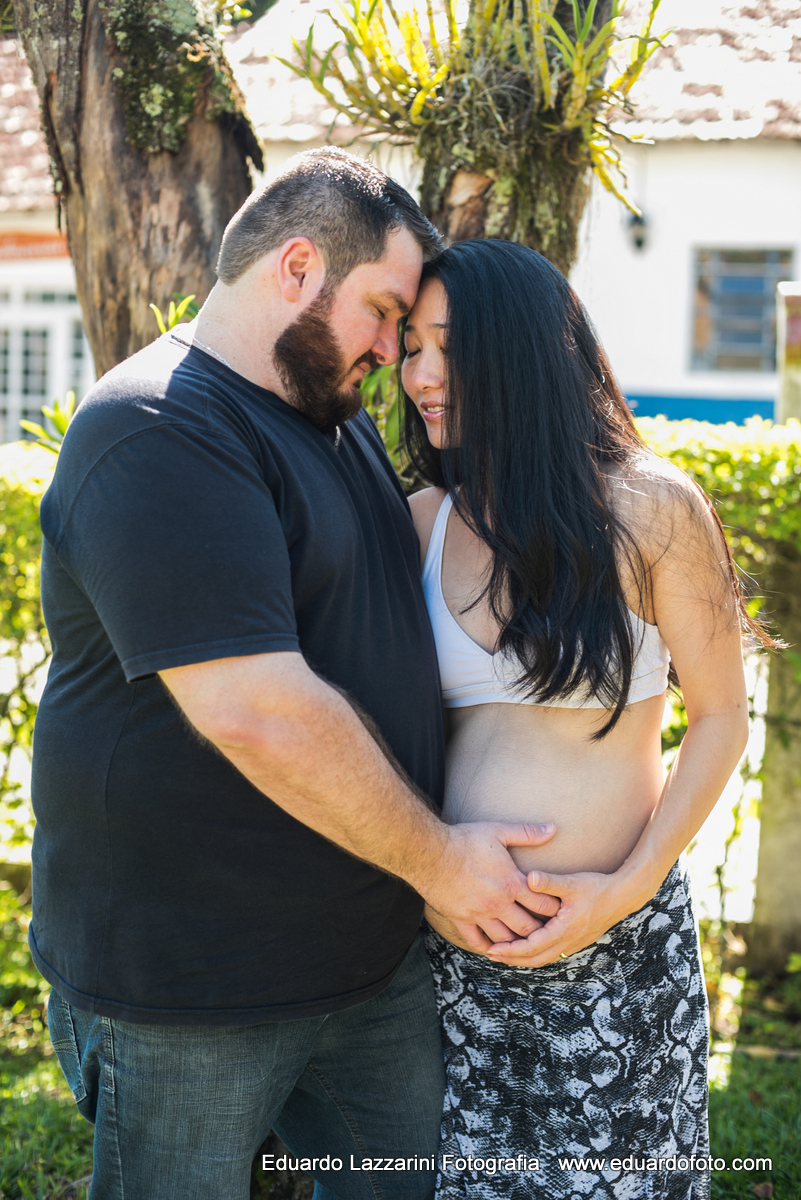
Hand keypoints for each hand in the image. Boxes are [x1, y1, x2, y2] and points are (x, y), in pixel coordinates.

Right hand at [416, 821, 560, 954]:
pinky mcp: (460, 919)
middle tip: (546, 931)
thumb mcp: (498, 831)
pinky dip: (488, 948)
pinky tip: (494, 948)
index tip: (560, 909)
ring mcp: (479, 914)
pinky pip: (477, 941)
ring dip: (516, 942)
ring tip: (524, 942)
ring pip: (505, 939)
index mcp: (511, 882)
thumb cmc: (464, 840)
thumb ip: (527, 833)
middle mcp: (498, 903)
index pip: (543, 903)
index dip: (555, 908)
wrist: (430, 852)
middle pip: (528, 927)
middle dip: (540, 931)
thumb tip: (552, 828)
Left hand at [485, 867, 640, 966]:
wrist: (623, 895)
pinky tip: (527, 947)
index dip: (510, 950)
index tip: (491, 949)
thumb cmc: (597, 887)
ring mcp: (573, 943)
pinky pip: (552, 953)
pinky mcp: (576, 940)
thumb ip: (549, 881)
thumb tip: (530, 877)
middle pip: (535, 959)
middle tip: (490, 954)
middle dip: (511, 959)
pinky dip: (536, 954)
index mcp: (564, 930)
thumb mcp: (572, 883)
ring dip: (523, 958)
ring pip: (544, 958)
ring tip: (504, 954)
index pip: (531, 947)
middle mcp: (568, 941)